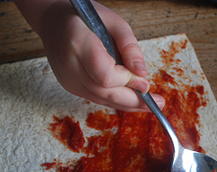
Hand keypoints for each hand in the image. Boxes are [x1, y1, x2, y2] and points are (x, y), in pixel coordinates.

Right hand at [36, 1, 164, 111]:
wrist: (53, 21)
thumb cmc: (85, 17)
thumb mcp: (114, 22)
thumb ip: (130, 47)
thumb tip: (142, 75)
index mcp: (78, 44)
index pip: (106, 76)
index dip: (128, 82)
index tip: (146, 83)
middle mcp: (70, 66)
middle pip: (106, 93)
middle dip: (134, 101)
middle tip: (159, 104)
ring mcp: (68, 79)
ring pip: (103, 100)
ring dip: (128, 105)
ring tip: (151, 106)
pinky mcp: (71, 86)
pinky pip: (98, 98)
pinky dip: (117, 100)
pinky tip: (132, 100)